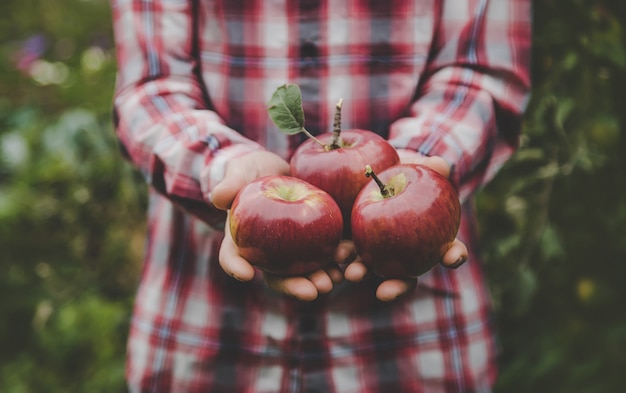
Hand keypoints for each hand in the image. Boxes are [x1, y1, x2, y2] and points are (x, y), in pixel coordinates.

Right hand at [212, 150, 342, 300]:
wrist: (283, 167)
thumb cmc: (256, 171)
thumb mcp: (242, 170)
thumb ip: (232, 181)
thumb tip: (219, 196)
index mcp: (243, 240)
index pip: (233, 256)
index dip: (236, 266)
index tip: (244, 273)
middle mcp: (268, 253)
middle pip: (277, 276)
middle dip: (294, 286)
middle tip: (311, 291)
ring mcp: (294, 250)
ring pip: (305, 271)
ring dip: (320, 279)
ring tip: (333, 280)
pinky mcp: (317, 239)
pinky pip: (328, 254)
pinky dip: (339, 260)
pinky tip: (350, 260)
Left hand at [343, 150, 468, 301]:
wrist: (369, 171)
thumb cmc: (401, 170)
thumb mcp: (413, 165)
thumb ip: (428, 167)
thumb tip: (441, 164)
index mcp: (431, 239)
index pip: (449, 251)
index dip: (454, 255)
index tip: (453, 258)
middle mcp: (404, 254)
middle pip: (405, 277)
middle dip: (396, 286)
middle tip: (384, 292)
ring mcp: (376, 253)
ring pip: (371, 270)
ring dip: (362, 275)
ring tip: (351, 274)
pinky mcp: (350, 245)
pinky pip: (345, 256)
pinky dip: (339, 261)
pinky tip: (332, 260)